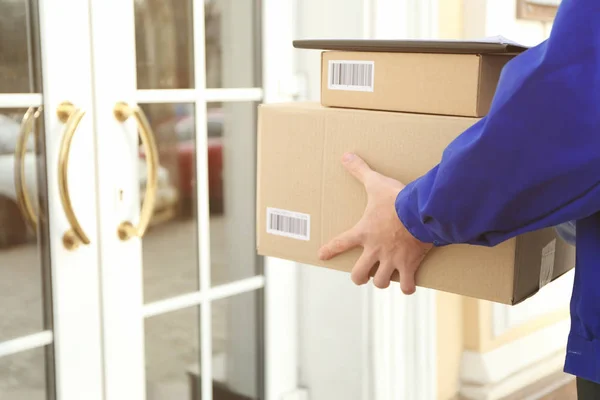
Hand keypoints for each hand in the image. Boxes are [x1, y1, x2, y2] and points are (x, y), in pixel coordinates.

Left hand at [318, 153, 432, 293]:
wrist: (420, 211)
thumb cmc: (397, 198)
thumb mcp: (375, 183)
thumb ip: (360, 171)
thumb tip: (345, 156)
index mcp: (363, 232)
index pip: (340, 243)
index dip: (330, 250)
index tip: (322, 255)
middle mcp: (374, 250)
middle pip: (359, 275)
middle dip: (359, 277)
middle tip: (363, 274)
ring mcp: (391, 260)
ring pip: (380, 282)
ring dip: (382, 281)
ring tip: (385, 277)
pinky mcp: (409, 265)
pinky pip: (407, 286)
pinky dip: (408, 287)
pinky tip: (408, 285)